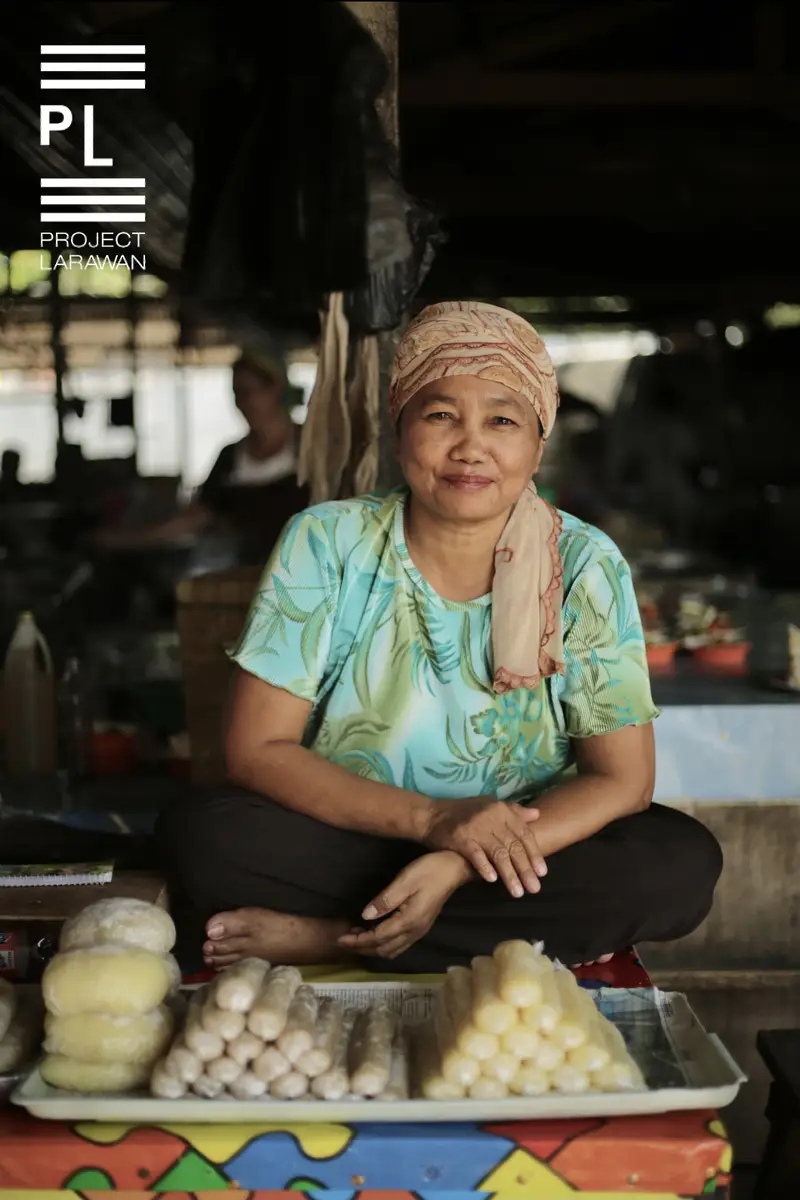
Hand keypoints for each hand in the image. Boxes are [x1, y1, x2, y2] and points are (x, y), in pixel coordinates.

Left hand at [337, 851, 470, 960]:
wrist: (455, 868)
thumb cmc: (430, 871)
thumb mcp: (405, 881)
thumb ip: (385, 900)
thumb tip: (365, 916)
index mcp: (409, 921)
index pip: (378, 938)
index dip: (358, 940)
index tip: (340, 938)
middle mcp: (414, 931)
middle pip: (383, 949)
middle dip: (362, 948)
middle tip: (343, 941)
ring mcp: (420, 931)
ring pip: (392, 950)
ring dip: (372, 948)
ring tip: (356, 937)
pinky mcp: (421, 926)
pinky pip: (399, 944)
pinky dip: (383, 944)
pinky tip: (375, 933)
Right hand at [420, 797, 545, 896]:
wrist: (432, 815)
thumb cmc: (464, 812)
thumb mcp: (490, 806)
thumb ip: (513, 812)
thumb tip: (537, 815)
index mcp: (501, 810)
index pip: (523, 834)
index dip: (534, 854)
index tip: (543, 872)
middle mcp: (491, 817)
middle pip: (513, 846)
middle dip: (525, 869)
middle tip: (534, 888)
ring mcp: (475, 827)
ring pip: (498, 853)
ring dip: (509, 874)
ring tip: (517, 892)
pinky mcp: (460, 837)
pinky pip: (476, 854)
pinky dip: (485, 867)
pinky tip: (492, 880)